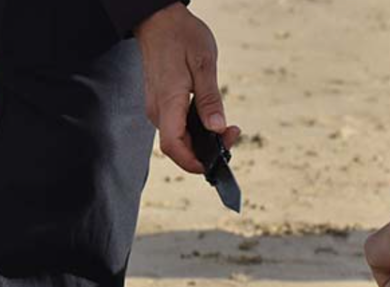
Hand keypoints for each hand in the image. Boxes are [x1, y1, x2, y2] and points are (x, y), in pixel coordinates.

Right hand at [135, 2, 240, 173]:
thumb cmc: (180, 36)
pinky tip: (212, 122)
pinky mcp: (162, 103)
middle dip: (204, 152)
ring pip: (178, 139)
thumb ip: (210, 99)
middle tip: (232, 135)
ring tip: (227, 129)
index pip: (174, 147)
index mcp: (168, 101)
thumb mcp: (204, 64)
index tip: (216, 162)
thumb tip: (217, 128)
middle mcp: (158, 109)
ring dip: (202, 142)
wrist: (160, 19)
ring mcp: (158, 107)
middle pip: (178, 147)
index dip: (193, 163)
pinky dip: (196, 131)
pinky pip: (177, 127)